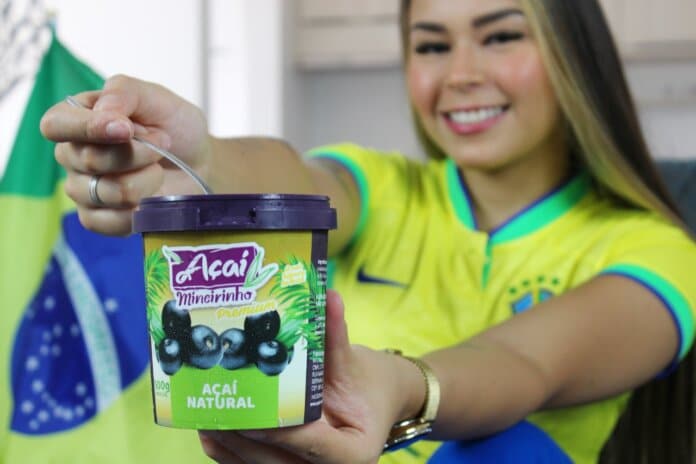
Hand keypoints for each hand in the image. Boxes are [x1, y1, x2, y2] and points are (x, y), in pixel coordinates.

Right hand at [40, 74, 210, 234]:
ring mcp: (83, 190)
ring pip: (107, 192)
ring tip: (158, 168)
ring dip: (147, 180)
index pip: (56, 125)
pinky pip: (110, 222)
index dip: (88, 128)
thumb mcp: (155, 97)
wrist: (199, 162)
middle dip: (138, 153)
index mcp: (77, 118)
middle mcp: (72, 155)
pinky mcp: (97, 219)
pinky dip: (141, 209)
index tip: (127, 129)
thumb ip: (123, 93)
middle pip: (90, 160)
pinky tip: (152, 197)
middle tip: (162, 143)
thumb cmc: (173, 126)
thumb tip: (104, 113)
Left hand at [199, 291, 416, 463]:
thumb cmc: (365, 383)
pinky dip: (231, 452)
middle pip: (279, 462)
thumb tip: (326, 297)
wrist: (371, 402)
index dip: (278, 431)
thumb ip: (335, 335)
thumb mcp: (353, 361)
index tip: (249, 412)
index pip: (312, 445)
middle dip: (242, 437)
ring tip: (203, 415)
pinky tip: (208, 430)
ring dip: (230, 446)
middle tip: (213, 407)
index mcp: (355, 453)